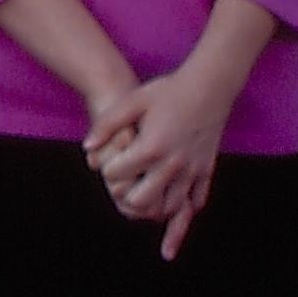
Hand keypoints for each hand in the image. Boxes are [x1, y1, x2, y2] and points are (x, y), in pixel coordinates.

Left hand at [85, 67, 236, 260]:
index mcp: (151, 147)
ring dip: (155, 209)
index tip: (107, 165)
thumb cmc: (168, 90)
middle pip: (143, 202)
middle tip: (122, 191)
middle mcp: (173, 164)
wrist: (209, 85)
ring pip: (172, 208)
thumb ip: (106, 124)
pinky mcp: (207, 169)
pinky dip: (185, 209)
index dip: (108, 172)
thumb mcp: (132, 101)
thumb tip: (87, 148)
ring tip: (144, 209)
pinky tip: (174, 211)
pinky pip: (197, 200)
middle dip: (128, 199)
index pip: (119, 175)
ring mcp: (193, 169)